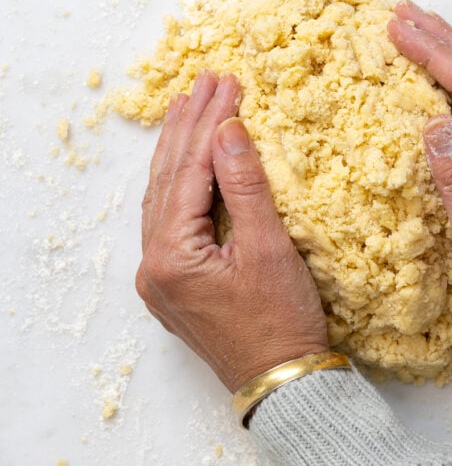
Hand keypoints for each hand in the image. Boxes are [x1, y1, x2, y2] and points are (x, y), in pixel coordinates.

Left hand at [135, 72, 328, 391]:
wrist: (283, 384)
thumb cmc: (281, 324)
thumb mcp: (268, 249)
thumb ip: (245, 186)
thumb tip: (228, 129)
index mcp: (170, 257)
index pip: (188, 173)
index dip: (209, 125)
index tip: (228, 84)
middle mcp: (153, 267)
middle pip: (168, 180)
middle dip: (189, 128)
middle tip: (207, 81)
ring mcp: (160, 278)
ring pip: (164, 199)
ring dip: (180, 152)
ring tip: (191, 107)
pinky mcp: (174, 286)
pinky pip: (170, 222)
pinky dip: (182, 187)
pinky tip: (188, 163)